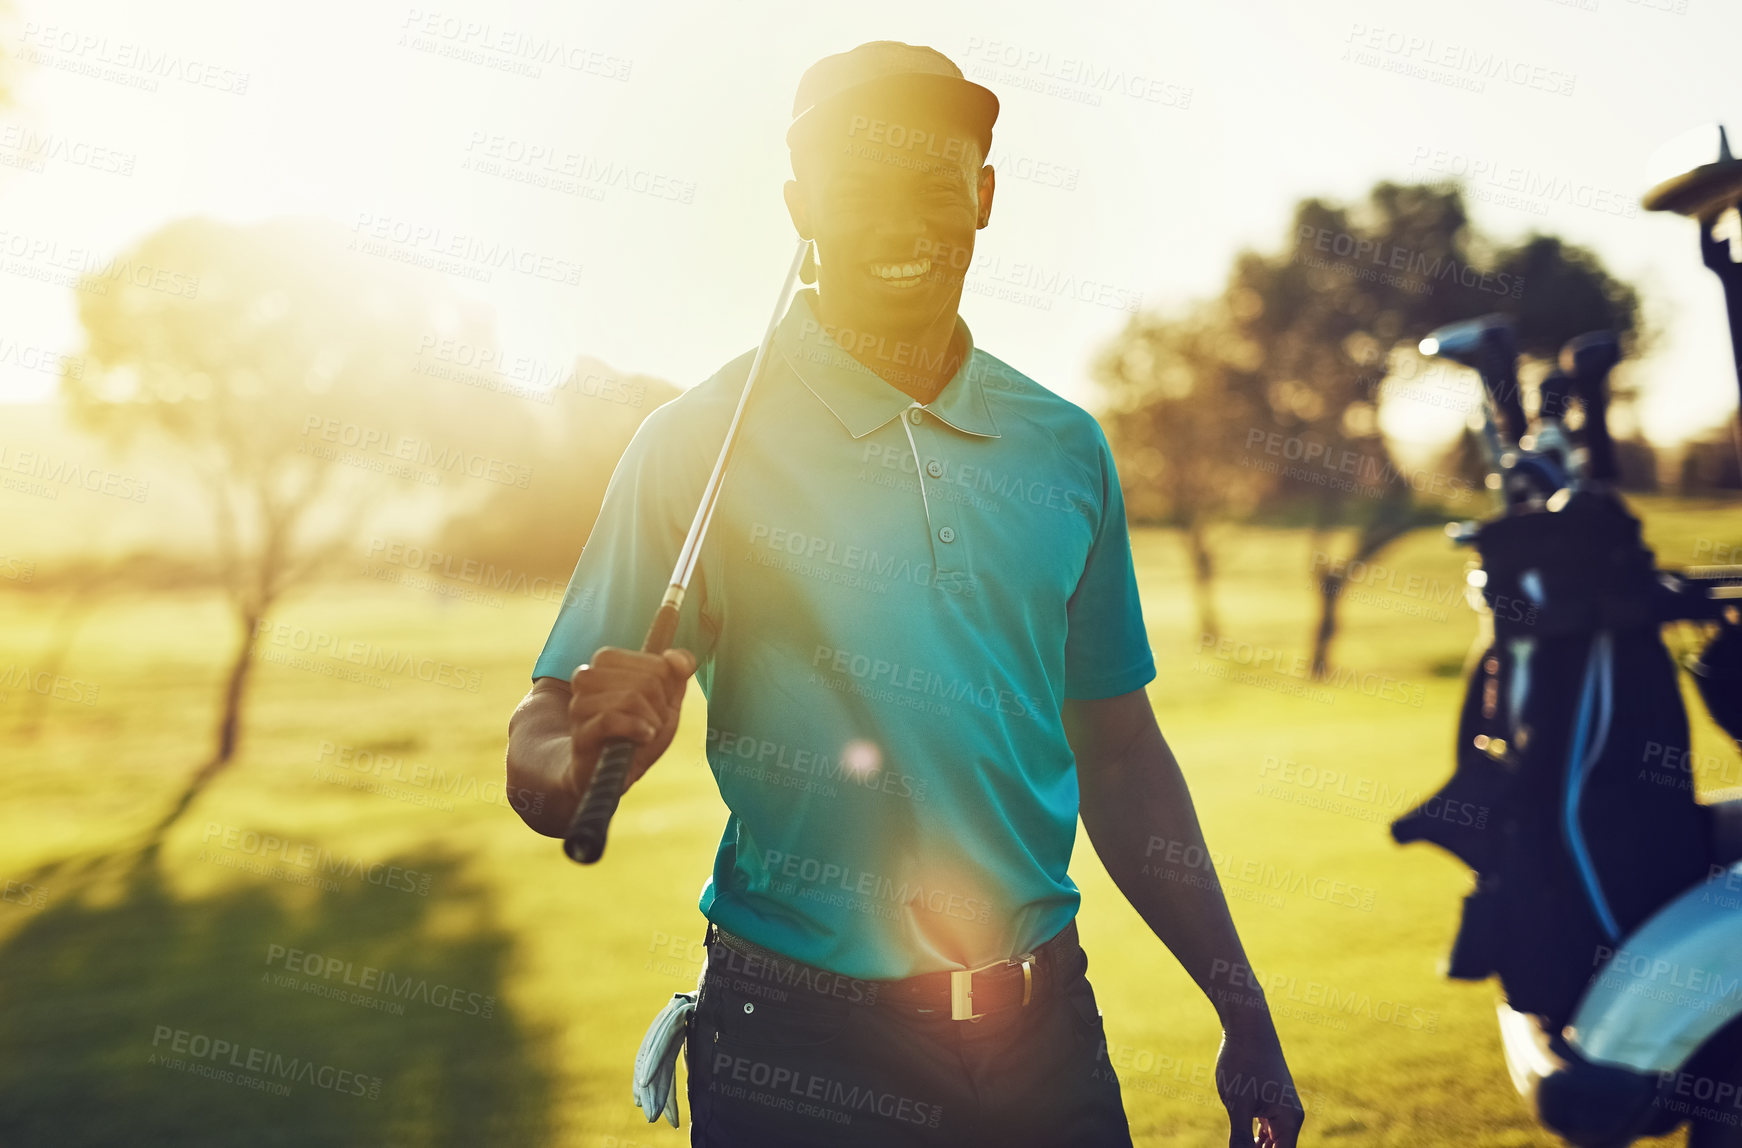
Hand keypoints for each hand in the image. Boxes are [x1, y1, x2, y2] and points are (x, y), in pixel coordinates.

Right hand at [565, 646, 697, 799]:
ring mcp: (579, 704)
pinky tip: (642, 739)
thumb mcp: (665, 701)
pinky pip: (611, 720)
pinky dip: (636, 730)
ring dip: (650, 722)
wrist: (609, 774)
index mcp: (607, 661)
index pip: (659, 665)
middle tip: (651, 724)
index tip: (658, 706)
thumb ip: (677, 673)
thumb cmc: (637, 732)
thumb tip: (678, 659)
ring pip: (630, 698)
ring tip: (645, 734)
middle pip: (647, 681)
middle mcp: (587, 676)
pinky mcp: (580, 733)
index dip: (669, 691)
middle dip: (660, 709)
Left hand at [1215, 1017, 1304, 1147]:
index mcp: (1290, 1121)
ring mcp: (1280, 1107)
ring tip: (1239, 1144)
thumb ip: (1240, 1139)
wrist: (1247, 1024)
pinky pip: (1264, 1128)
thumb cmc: (1243, 1062)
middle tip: (1236, 1146)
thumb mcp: (1237, 1104)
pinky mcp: (1268, 1099)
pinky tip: (1241, 1142)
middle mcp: (1290, 1116)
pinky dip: (1253, 1138)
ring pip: (1270, 1142)